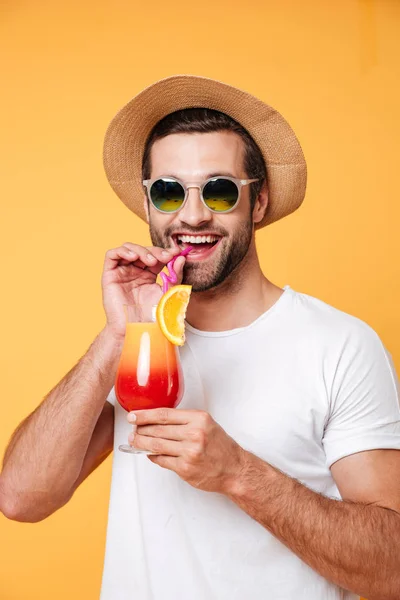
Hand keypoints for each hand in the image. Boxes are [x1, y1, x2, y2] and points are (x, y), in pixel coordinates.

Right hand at [101, 243, 185, 339]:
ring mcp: (122, 272)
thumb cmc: (152, 315)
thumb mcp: (169, 292)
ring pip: (128, 248)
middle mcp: (134, 272)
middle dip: (156, 251)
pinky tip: (133, 257)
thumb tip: (180, 258)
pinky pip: (111, 255)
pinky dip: (123, 251)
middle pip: (143, 250)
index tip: (177, 252)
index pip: (156, 256)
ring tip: (151, 261)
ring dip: (141, 250)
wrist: (137, 328)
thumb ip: (175, 276)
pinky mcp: (109, 275)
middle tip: (166, 257)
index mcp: (148, 275)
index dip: (165, 252)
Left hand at [127, 408, 246, 494]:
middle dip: (140, 429)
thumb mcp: (206, 424)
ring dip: (141, 443)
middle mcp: (194, 434)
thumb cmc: (220, 446)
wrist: (234, 468)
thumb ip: (184, 421)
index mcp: (199, 419)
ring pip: (157, 445)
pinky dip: (152, 456)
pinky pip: (162, 460)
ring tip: (134, 441)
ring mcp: (190, 452)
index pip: (164, 414)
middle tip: (132, 429)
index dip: (145, 415)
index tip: (133, 415)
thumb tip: (156, 420)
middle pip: (158, 429)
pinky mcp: (185, 468)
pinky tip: (149, 453)